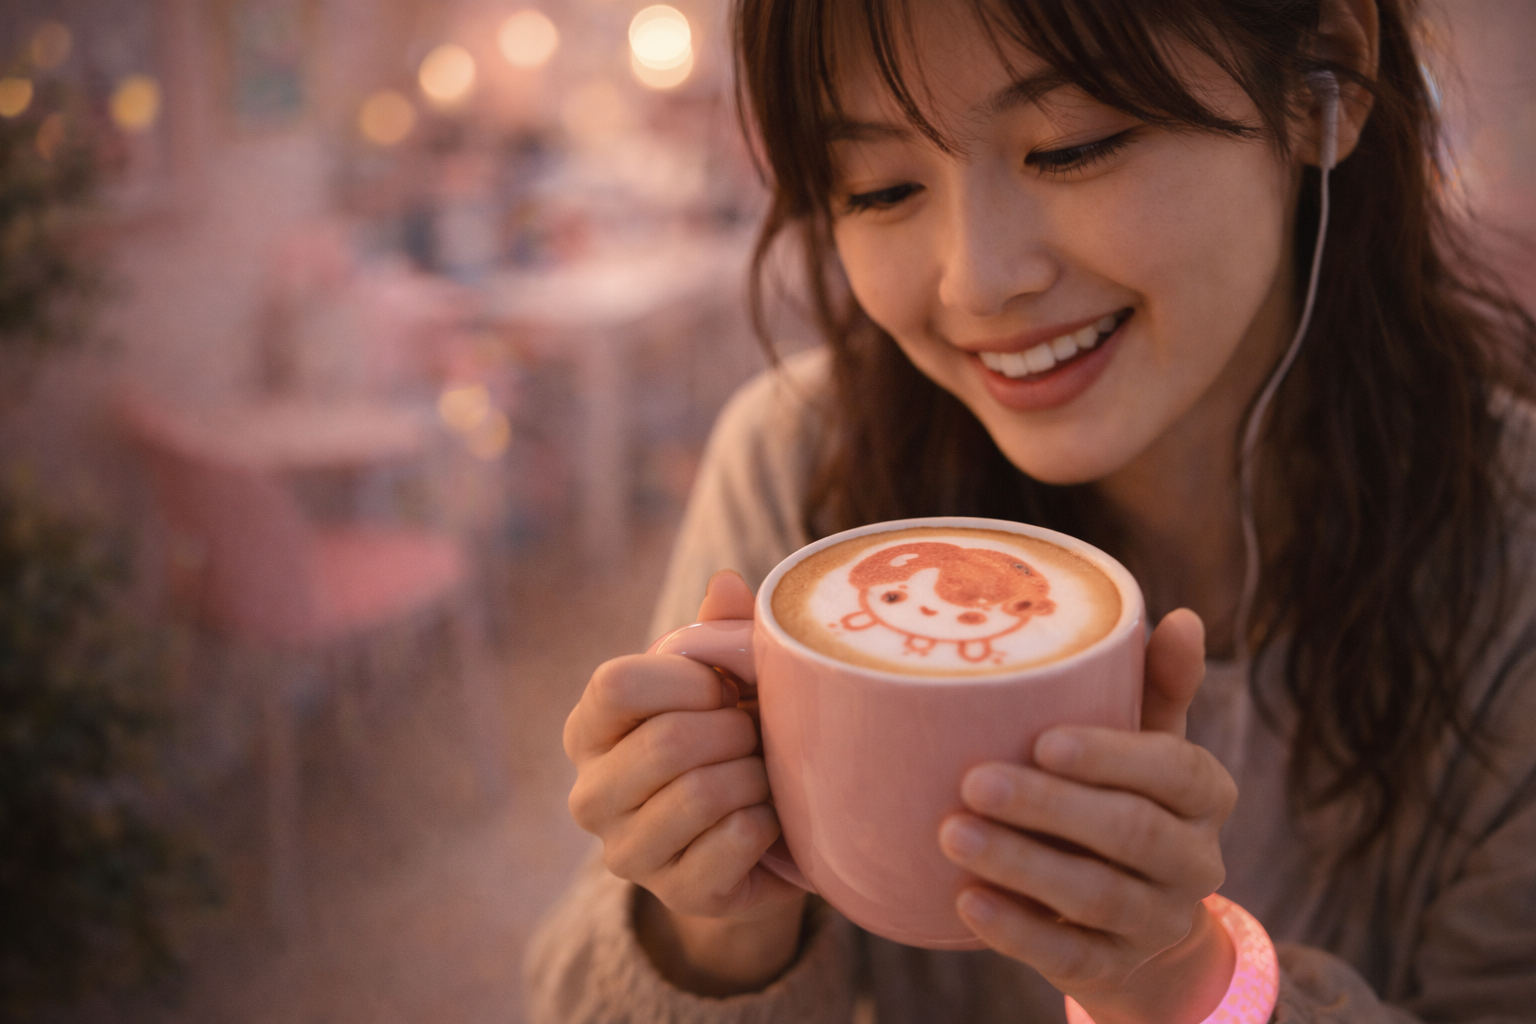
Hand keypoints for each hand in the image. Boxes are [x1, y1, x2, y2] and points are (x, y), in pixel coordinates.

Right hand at [564, 571, 806, 995]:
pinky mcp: (678, 896)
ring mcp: (628, 853)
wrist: (755, 843)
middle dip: (734, 729)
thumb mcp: (719, 684)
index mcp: (588, 731)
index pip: (615, 684)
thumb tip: (725, 583)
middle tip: (753, 733)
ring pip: (702, 793)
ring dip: (754, 774)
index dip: (685, 678)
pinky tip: (767, 818)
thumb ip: (719, 633)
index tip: (721, 686)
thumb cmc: (728, 741)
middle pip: (667, 741)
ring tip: (762, 772)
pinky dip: (768, 820)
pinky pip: (735, 840)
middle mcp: (590, 796)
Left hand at [938, 609, 1238, 1023]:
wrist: (1136, 926)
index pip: (1178, 772)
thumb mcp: (1148, 745)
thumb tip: (1182, 616)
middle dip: (1049, 808)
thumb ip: (1156, 687)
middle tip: (974, 782)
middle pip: (1131, 835)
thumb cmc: (1127, 800)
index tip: (1044, 741)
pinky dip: (1016, 931)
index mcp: (1205, 795)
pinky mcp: (1113, 969)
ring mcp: (1157, 923)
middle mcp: (1195, 862)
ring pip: (1096, 897)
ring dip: (1021, 865)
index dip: (1112, 758)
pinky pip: (1068, 957)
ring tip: (952, 833)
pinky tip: (967, 901)